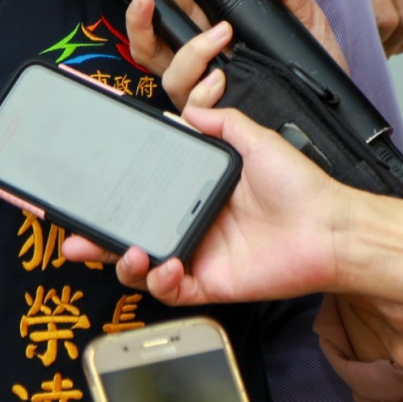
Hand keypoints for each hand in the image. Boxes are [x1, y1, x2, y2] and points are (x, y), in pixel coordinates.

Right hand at [62, 103, 355, 304]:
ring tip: (126, 251)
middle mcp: (192, 225)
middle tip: (71, 238)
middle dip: (96, 240)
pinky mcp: (212, 283)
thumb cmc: (300, 186)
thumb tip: (187, 110)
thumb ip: (220, 123)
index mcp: (195, 193)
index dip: (112, 197)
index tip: (85, 189)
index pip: (142, 195)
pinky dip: (161, 281)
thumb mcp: (255, 140)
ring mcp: (200, 256)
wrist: (331, 227)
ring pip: (144, 268)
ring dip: (124, 263)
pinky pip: (174, 291)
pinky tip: (164, 264)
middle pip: (132, 235)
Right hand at [123, 0, 343, 108]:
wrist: (332, 105)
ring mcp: (205, 91)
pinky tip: (220, 78)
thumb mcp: (306, 19)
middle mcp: (200, 64)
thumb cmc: (311, 65)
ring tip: (221, 36)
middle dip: (143, 19)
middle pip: (150, 45)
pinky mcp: (219, 116)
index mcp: (210, 34)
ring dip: (189, 52)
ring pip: (170, 75)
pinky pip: (192, 107)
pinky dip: (201, 92)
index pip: (175, 11)